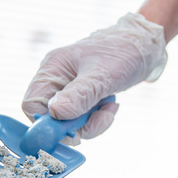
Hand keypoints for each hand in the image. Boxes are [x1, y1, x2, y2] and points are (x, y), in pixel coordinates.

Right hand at [21, 13, 166, 143]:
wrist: (146, 46)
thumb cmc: (124, 52)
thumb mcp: (102, 76)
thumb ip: (79, 95)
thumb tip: (55, 114)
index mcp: (52, 68)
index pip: (31, 105)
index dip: (46, 123)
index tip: (71, 130)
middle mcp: (57, 80)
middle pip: (51, 119)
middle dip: (76, 126)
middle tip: (99, 117)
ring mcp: (69, 90)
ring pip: (69, 124)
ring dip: (92, 123)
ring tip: (109, 107)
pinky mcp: (83, 98)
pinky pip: (83, 121)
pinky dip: (99, 119)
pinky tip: (111, 104)